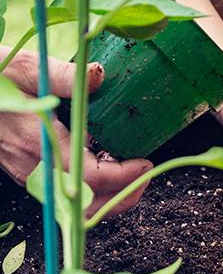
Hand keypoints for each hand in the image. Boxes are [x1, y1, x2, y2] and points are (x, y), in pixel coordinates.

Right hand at [0, 50, 151, 215]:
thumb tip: (99, 75)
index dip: (122, 177)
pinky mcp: (25, 171)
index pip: (88, 177)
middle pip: (82, 204)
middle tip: (146, 176)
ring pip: (70, 206)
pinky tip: (105, 169)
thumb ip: (65, 76)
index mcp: (38, 144)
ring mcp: (27, 172)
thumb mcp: (28, 68)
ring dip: (105, 198)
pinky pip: (60, 194)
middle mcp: (33, 166)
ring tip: (132, 177)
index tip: (145, 163)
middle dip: (120, 197)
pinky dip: (88, 191)